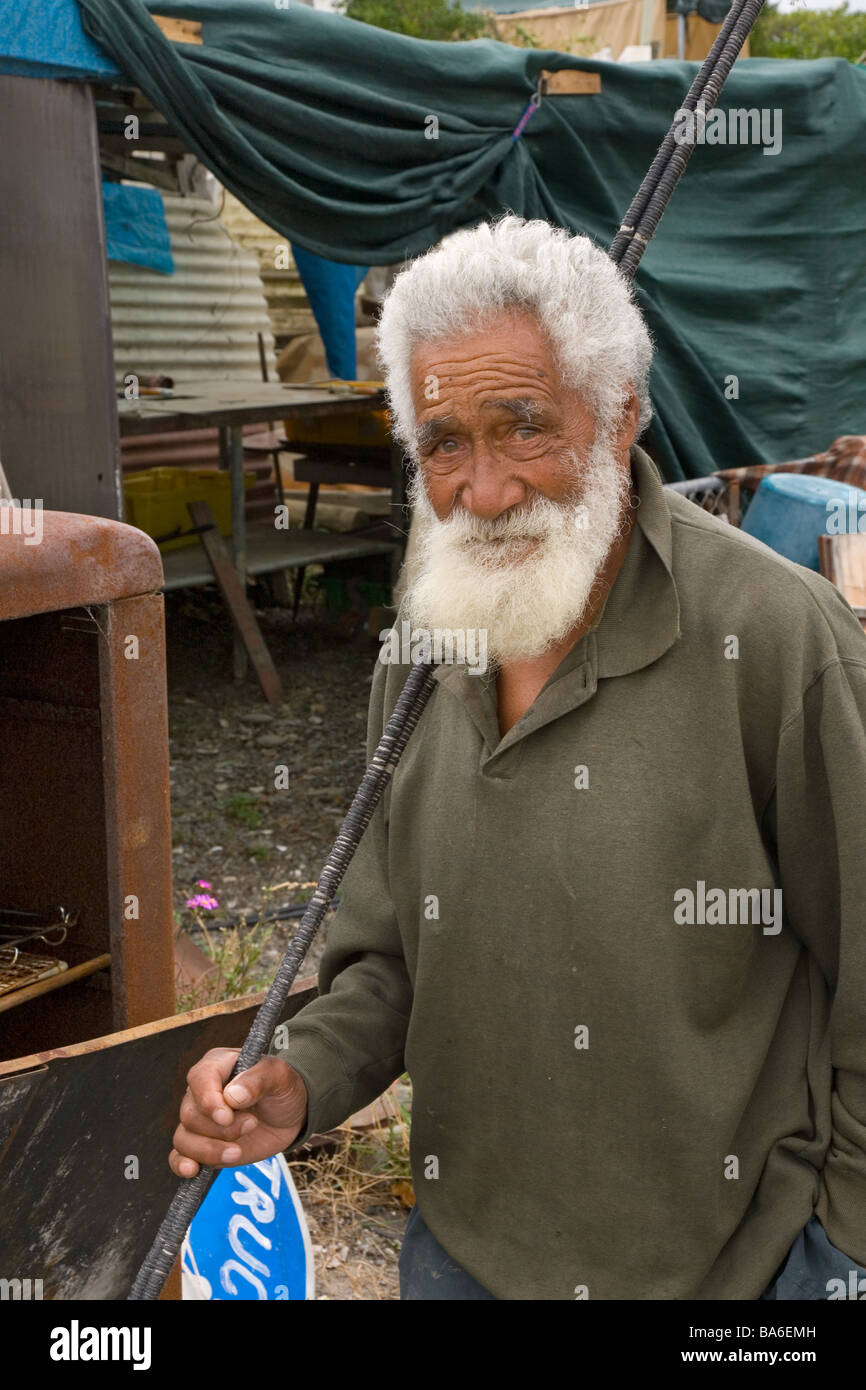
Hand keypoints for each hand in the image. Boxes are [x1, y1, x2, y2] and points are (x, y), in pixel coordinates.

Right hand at [169, 1048, 308, 1177]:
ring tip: (237, 1151)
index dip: (209, 1101)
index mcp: (217, 1066)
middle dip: (222, 1129)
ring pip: (184, 1138)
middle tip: (252, 1124)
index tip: (227, 1117)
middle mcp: (201, 1093)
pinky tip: (193, 1171)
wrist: (288, 1115)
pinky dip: (182, 1164)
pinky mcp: (202, 1145)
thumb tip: (232, 1096)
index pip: (199, 1079)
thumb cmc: (282, 1087)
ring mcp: (199, 1121)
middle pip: (191, 1114)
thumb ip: (258, 1080)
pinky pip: (179, 1156)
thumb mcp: (280, 1076)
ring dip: (210, 1150)